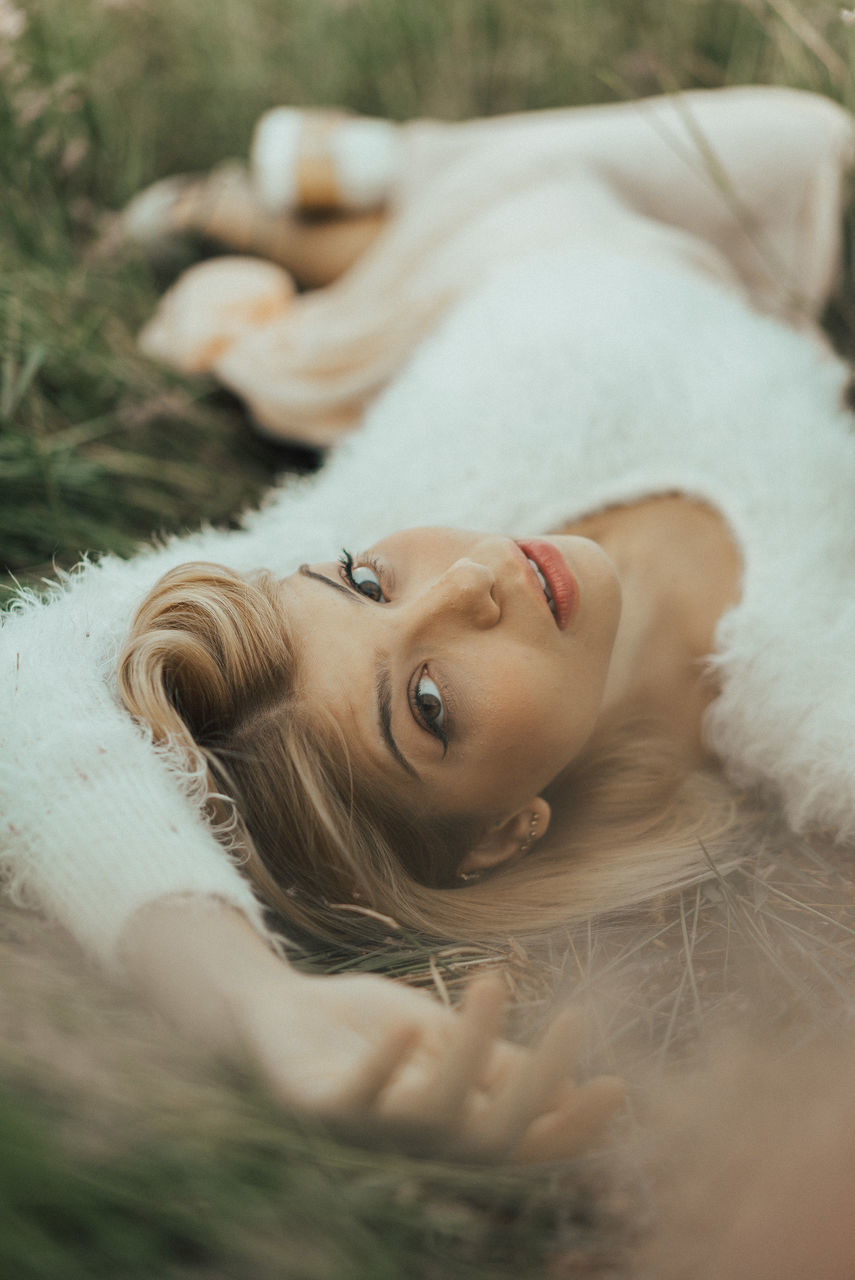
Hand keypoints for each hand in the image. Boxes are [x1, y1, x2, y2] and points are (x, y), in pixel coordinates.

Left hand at [122, 899, 622, 1163]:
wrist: (279, 1022)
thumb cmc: (370, 1035)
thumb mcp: (444, 1038)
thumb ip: (497, 1061)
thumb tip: (569, 1081)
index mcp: (455, 1127)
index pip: (529, 1144)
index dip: (575, 1128)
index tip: (616, 1084)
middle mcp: (418, 1143)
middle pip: (494, 1137)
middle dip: (538, 1085)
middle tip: (573, 1019)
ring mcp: (368, 1131)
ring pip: (436, 1115)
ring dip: (472, 1054)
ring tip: (495, 984)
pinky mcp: (319, 1108)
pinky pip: (355, 1099)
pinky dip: (382, 1066)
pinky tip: (408, 1029)